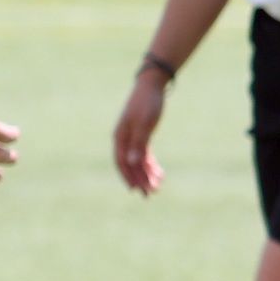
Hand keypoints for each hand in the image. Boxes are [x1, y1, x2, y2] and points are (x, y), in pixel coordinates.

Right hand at [112, 71, 169, 194]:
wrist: (151, 86)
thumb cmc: (147, 103)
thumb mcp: (145, 124)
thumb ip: (138, 144)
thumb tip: (133, 162)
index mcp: (120, 137)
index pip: (123, 162)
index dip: (129, 177)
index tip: (137, 190)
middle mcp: (124, 139)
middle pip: (130, 164)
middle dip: (140, 179)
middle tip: (150, 194)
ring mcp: (132, 137)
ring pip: (138, 161)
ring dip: (146, 174)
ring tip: (157, 186)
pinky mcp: (141, 135)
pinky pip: (144, 154)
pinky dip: (151, 164)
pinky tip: (159, 173)